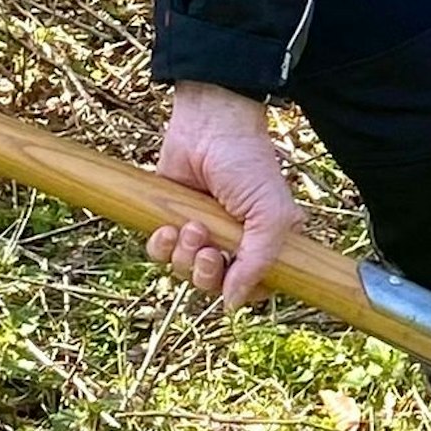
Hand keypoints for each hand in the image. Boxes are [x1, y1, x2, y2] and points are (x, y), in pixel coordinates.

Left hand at [145, 81, 304, 309]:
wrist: (208, 126)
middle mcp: (232, 242)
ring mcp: (200, 232)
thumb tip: (233, 304)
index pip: (255, 287)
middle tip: (208, 248)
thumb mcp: (270, 215)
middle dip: (207, 272)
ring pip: (185, 272)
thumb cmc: (247, 165)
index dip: (243, 290)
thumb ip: (258, 263)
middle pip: (214, 285)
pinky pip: (160, 254)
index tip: (236, 278)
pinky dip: (161, 246)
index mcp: (263, 242)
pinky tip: (167, 228)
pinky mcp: (170, 220)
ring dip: (185, 255)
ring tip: (191, 226)